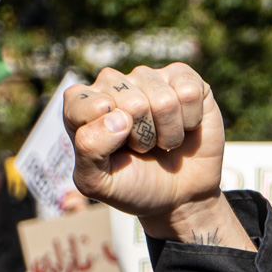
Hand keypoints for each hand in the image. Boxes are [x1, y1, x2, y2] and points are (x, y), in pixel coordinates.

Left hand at [63, 64, 252, 249]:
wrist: (178, 194)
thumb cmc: (132, 184)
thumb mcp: (97, 181)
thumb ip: (89, 149)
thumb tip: (118, 117)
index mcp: (81, 104)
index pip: (86, 105)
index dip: (104, 135)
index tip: (112, 150)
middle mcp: (112, 83)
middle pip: (132, 103)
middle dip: (142, 137)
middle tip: (142, 147)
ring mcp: (147, 77)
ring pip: (164, 100)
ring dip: (168, 133)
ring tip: (161, 140)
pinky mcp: (182, 77)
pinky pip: (189, 93)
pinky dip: (191, 121)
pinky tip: (183, 126)